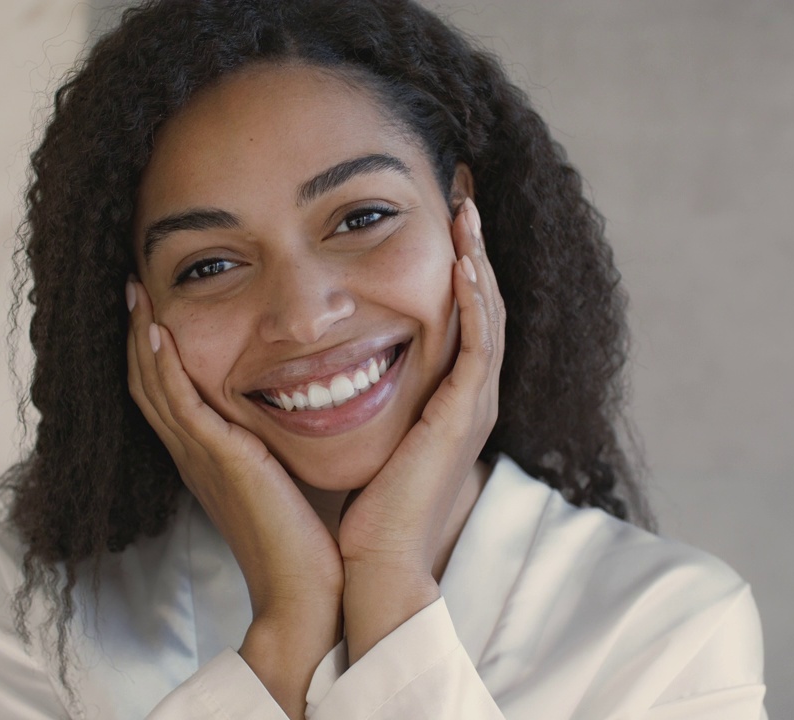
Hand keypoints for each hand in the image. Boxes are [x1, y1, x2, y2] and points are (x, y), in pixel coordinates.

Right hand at [127, 280, 341, 716]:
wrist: (306, 595)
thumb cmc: (306, 544)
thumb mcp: (282, 482)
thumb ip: (275, 449)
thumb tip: (297, 413)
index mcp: (207, 458)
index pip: (165, 393)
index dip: (151, 350)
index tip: (150, 306)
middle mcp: (194, 455)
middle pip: (146, 383)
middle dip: (135, 333)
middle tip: (130, 287)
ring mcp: (202, 458)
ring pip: (154, 387)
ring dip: (140, 337)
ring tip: (134, 293)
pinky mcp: (221, 461)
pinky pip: (181, 405)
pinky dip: (164, 366)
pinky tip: (158, 331)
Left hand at [337, 198, 504, 661]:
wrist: (366, 564)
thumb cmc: (353, 506)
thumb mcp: (350, 432)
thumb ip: (344, 391)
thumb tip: (304, 356)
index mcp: (443, 398)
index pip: (456, 312)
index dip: (451, 261)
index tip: (434, 211)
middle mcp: (466, 396)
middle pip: (481, 302)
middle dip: (473, 244)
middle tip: (463, 189)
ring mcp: (471, 405)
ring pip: (489, 312)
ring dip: (479, 256)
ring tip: (466, 205)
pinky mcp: (464, 416)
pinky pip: (480, 345)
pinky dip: (476, 301)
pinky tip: (464, 261)